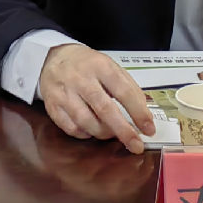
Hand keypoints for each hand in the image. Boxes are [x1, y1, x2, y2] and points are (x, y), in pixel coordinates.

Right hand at [37, 43, 154, 152]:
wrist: (54, 57)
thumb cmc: (87, 65)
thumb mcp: (110, 67)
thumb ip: (128, 88)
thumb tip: (144, 115)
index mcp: (100, 66)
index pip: (123, 91)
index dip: (138, 112)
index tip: (149, 128)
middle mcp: (81, 79)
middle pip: (104, 109)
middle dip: (123, 131)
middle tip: (136, 145)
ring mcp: (64, 93)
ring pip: (86, 122)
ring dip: (104, 133)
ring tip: (112, 132)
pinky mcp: (53, 105)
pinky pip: (71, 128)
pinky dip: (85, 134)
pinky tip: (91, 129)